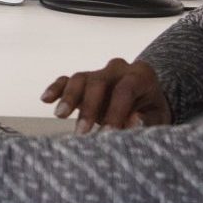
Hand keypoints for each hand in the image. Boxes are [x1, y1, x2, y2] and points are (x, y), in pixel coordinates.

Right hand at [41, 57, 168, 132]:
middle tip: (82, 132)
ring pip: (80, 78)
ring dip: (69, 97)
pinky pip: (67, 79)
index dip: (116, 111)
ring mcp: (99, 72)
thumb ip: (146, 120)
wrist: (145, 102)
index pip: (125, 89)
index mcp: (141, 75)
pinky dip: (56, 88)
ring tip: (61, 115)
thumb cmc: (151, 112)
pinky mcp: (85, 80)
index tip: (109, 133)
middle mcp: (118, 69)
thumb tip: (133, 121)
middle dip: (89, 108)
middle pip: (99, 81)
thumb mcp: (157, 118)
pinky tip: (46, 99)